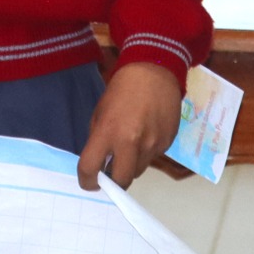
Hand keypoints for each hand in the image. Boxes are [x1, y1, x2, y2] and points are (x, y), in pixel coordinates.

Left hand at [77, 62, 182, 190]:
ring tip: (130, 148)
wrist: (155, 72)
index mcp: (108, 131)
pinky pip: (152, 158)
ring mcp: (152, 144)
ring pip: (139, 170)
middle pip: (121, 180)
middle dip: (114, 182)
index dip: (86, 180)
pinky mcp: (167, 143)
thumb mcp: (100, 112)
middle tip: (110, 175)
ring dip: (131, 166)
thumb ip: (99, 139)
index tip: (88, 182)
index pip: (91, 168)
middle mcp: (132, 142)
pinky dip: (145, 153)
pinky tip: (145, 135)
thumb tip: (99, 163)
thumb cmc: (122, 90)